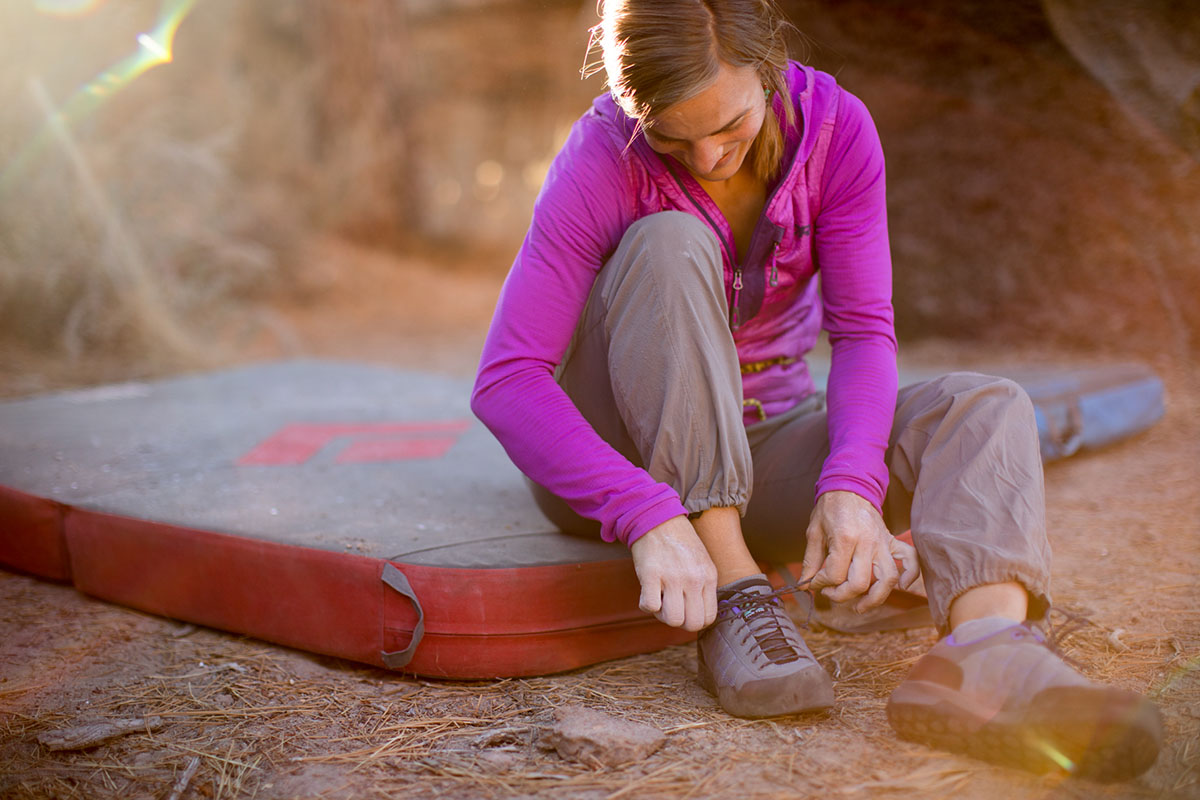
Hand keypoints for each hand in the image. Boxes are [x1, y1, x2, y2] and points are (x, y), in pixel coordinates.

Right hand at [630, 516, 717, 631]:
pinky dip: (646, 605)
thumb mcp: (701, 562)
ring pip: (672, 619)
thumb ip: (703, 586)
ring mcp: (673, 577)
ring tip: (659, 598)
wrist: (656, 518)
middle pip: (691, 623)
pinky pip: (650, 606)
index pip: (708, 618)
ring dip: (662, 614)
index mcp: (708, 576)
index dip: (694, 620)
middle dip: (679, 621)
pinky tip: (647, 592)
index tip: (685, 610)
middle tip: (670, 606)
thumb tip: (698, 613)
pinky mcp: (651, 574)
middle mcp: (694, 579)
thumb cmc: (678, 542)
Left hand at [799, 491, 919, 612]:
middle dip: (842, 595)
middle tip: (831, 594)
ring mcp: (883, 542)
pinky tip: (902, 587)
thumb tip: (805, 585)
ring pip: (888, 579)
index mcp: (845, 538)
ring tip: (860, 606)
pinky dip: (911, 575)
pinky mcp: (892, 541)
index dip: (820, 584)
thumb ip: (811, 561)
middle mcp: (867, 542)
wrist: (849, 487)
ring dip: (875, 598)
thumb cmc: (830, 509)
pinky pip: (911, 559)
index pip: (834, 574)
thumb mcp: (813, 532)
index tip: (814, 583)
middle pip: (861, 583)